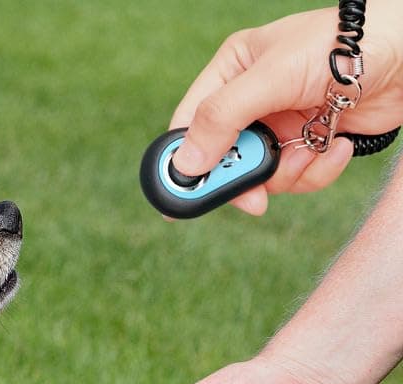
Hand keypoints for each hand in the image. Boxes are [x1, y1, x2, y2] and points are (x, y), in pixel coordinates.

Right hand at [169, 3, 402, 214]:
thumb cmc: (337, 48)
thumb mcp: (270, 78)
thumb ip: (222, 118)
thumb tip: (186, 164)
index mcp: (232, 72)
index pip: (190, 124)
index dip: (184, 161)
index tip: (183, 197)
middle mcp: (252, 100)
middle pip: (226, 159)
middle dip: (246, 177)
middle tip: (255, 197)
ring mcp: (281, 124)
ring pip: (263, 176)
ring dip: (289, 173)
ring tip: (312, 149)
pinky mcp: (310, 143)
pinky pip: (298, 178)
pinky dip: (317, 170)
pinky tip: (338, 145)